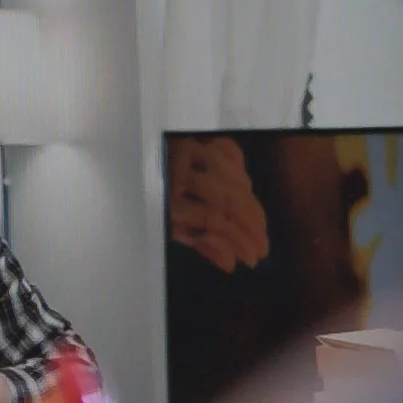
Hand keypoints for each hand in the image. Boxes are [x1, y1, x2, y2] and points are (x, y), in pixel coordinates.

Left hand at [169, 139, 272, 272]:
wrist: (140, 171)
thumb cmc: (158, 206)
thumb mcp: (172, 229)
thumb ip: (200, 243)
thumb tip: (231, 262)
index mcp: (167, 195)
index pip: (212, 218)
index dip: (235, 241)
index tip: (250, 259)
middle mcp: (182, 169)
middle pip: (229, 199)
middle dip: (251, 228)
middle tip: (262, 249)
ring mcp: (194, 151)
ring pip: (236, 180)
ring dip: (253, 209)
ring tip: (261, 232)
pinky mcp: (202, 141)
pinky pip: (233, 155)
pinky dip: (243, 175)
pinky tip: (249, 197)